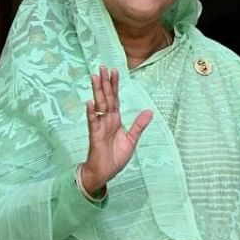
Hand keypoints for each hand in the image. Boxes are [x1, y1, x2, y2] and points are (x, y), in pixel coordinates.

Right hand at [80, 65, 152, 194]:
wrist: (104, 172)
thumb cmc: (115, 157)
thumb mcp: (131, 140)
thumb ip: (139, 125)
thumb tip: (150, 111)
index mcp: (115, 120)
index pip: (114, 99)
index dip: (114, 85)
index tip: (114, 71)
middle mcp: (106, 120)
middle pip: (106, 98)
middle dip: (104, 83)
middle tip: (102, 67)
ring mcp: (99, 127)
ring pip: (99, 106)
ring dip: (97, 92)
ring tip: (94, 78)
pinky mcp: (95, 136)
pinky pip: (93, 123)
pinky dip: (91, 113)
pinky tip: (90, 103)